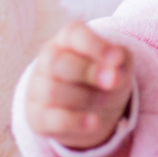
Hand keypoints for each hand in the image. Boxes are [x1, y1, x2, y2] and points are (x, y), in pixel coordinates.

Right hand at [25, 21, 132, 149]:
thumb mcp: (119, 64)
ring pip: (53, 91)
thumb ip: (119, 62)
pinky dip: (75, 122)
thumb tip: (115, 75)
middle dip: (88, 72)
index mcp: (68, 38)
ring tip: (105, 101)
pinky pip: (52, 119)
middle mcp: (48, 59)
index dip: (95, 45)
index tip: (117, 59)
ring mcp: (38, 88)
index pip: (74, 34)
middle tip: (113, 82)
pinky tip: (94, 122)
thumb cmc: (104, 75)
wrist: (90, 107)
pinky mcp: (38, 117)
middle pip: (57, 62)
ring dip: (86, 98)